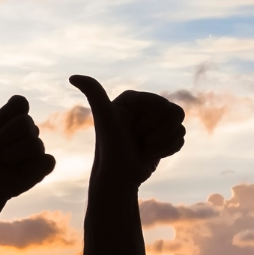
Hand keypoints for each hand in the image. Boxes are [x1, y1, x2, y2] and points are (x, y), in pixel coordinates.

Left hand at [0, 69, 55, 214]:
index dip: (5, 116)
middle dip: (5, 138)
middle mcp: (25, 132)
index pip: (20, 102)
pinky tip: (17, 174)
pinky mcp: (42, 168)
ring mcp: (35, 150)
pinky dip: (31, 168)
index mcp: (10, 119)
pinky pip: (48, 161)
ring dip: (11, 155)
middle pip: (27, 122)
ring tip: (1, 164)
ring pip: (35, 143)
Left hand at [69, 75, 184, 186]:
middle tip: (138, 140)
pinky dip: (168, 149)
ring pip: (180, 126)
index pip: (162, 104)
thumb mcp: (105, 118)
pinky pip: (181, 137)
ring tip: (144, 148)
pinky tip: (150, 154)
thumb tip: (72, 76)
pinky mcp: (162, 137)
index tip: (132, 130)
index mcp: (132, 99)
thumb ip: (94, 93)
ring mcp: (154, 123)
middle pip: (175, 112)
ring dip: (163, 142)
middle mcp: (143, 108)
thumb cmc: (111, 148)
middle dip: (159, 132)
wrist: (118, 177)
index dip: (151, 121)